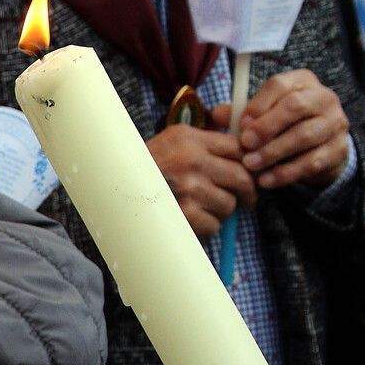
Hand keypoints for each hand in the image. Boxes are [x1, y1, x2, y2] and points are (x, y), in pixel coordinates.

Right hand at [146, 123, 256, 237]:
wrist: (113, 189)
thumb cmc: (145, 167)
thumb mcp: (171, 141)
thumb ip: (204, 141)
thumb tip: (243, 150)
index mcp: (188, 138)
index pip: (237, 147)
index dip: (249, 162)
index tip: (251, 173)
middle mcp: (191, 160)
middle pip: (241, 177)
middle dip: (248, 192)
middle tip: (248, 200)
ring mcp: (188, 188)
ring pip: (229, 204)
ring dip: (221, 211)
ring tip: (204, 208)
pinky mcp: (184, 214)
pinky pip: (214, 224)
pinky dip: (206, 226)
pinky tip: (191, 219)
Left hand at [227, 69, 349, 189]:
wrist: (320, 149)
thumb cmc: (284, 126)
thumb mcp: (263, 115)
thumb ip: (240, 113)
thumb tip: (216, 114)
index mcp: (302, 82)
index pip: (279, 85)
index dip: (258, 104)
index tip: (241, 124)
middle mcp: (323, 98)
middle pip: (295, 107)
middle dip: (266, 127)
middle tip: (245, 144)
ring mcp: (335, 123)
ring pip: (304, 135)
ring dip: (273, 152)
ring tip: (250, 165)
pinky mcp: (339, 150)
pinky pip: (312, 162)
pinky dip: (285, 173)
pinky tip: (265, 180)